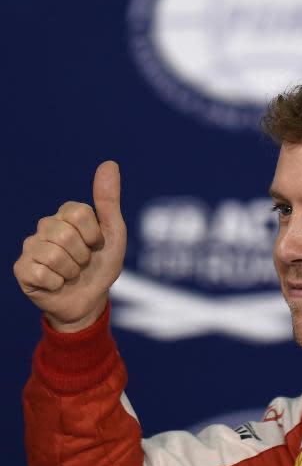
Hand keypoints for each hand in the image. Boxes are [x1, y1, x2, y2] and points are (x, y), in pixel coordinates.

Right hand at [14, 161, 126, 331]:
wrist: (91, 301)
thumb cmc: (101, 267)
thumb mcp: (114, 235)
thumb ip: (109, 201)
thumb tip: (110, 164)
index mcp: (65, 215)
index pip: (79, 213)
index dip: (94, 235)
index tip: (96, 246)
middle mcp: (45, 226)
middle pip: (66, 234)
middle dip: (83, 256)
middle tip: (83, 264)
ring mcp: (31, 247)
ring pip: (54, 255)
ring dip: (71, 271)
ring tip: (71, 274)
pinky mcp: (22, 270)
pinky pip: (42, 273)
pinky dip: (58, 283)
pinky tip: (57, 284)